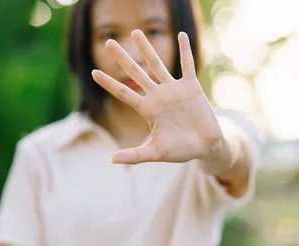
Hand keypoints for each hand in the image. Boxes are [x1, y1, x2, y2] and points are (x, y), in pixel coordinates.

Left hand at [92, 30, 222, 164]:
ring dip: (147, 48)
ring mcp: (174, 89)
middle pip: (135, 72)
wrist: (205, 146)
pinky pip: (187, 65)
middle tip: (108, 42)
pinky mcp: (192, 87)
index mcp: (147, 109)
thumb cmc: (179, 150)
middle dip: (122, 57)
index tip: (93, 72)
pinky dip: (185, 50)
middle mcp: (157, 95)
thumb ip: (135, 155)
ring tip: (136, 32)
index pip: (123, 92)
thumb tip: (112, 160)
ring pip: (157, 64)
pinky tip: (181, 35)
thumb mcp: (156, 153)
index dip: (108, 83)